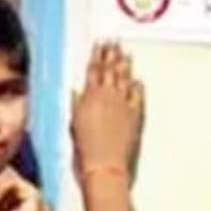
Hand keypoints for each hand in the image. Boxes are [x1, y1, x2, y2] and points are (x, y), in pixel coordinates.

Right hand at [70, 41, 144, 176]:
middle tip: (114, 42)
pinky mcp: (136, 116)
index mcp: (89, 98)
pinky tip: (137, 80)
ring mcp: (123, 105)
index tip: (99, 44)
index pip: (93, 70)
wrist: (104, 168)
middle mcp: (107, 97)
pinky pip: (137, 95)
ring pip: (124, 78)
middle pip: (110, 70)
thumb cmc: (84, 153)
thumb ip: (76, 106)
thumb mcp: (73, 126)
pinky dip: (137, 85)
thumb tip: (75, 93)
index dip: (96, 55)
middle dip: (112, 54)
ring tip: (125, 53)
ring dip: (124, 64)